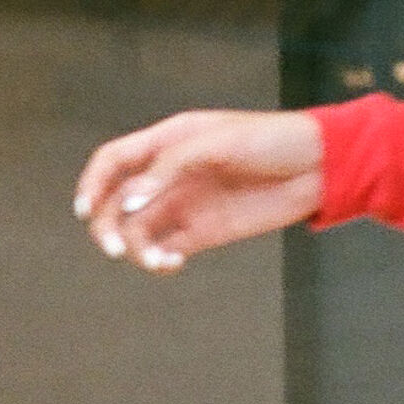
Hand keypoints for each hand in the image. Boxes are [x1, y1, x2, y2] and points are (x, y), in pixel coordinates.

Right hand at [72, 110, 325, 272]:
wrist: (317, 166)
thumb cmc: (269, 140)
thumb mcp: (217, 143)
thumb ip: (170, 169)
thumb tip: (128, 203)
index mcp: (166, 141)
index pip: (113, 161)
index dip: (92, 184)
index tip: (85, 211)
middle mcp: (168, 174)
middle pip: (117, 201)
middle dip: (107, 225)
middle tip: (116, 248)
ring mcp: (185, 204)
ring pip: (138, 230)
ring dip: (136, 248)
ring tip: (157, 261)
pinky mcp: (204, 232)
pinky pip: (167, 249)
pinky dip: (159, 260)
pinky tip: (171, 263)